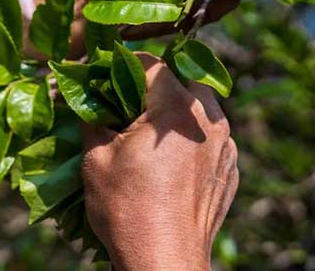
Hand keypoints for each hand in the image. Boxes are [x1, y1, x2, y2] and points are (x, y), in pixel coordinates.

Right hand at [82, 53, 238, 269]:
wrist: (164, 260)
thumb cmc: (127, 209)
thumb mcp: (97, 159)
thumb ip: (92, 119)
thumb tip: (83, 99)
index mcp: (176, 109)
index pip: (153, 65)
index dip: (127, 63)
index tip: (110, 72)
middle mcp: (209, 120)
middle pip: (188, 81)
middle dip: (163, 84)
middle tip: (136, 102)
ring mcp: (226, 145)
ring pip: (205, 109)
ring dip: (182, 110)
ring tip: (156, 131)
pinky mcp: (231, 168)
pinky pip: (215, 138)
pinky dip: (196, 138)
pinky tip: (175, 160)